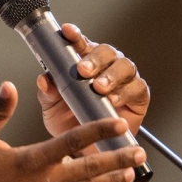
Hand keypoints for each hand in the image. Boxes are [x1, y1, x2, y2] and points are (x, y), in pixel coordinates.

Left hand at [37, 23, 149, 139]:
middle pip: (106, 51)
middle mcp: (106, 65)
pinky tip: (113, 101)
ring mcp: (124, 78)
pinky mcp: (138, 94)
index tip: (67, 32)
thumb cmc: (68, 121)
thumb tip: (43, 80)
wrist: (85, 149)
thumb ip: (48, 92)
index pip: (80, 43)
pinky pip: (137, 87)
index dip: (75, 35)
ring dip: (111, 75)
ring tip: (99, 88)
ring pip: (124, 65)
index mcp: (84, 60)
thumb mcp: (52, 107)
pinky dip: (125, 92)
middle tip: (83, 71)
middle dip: (94, 59)